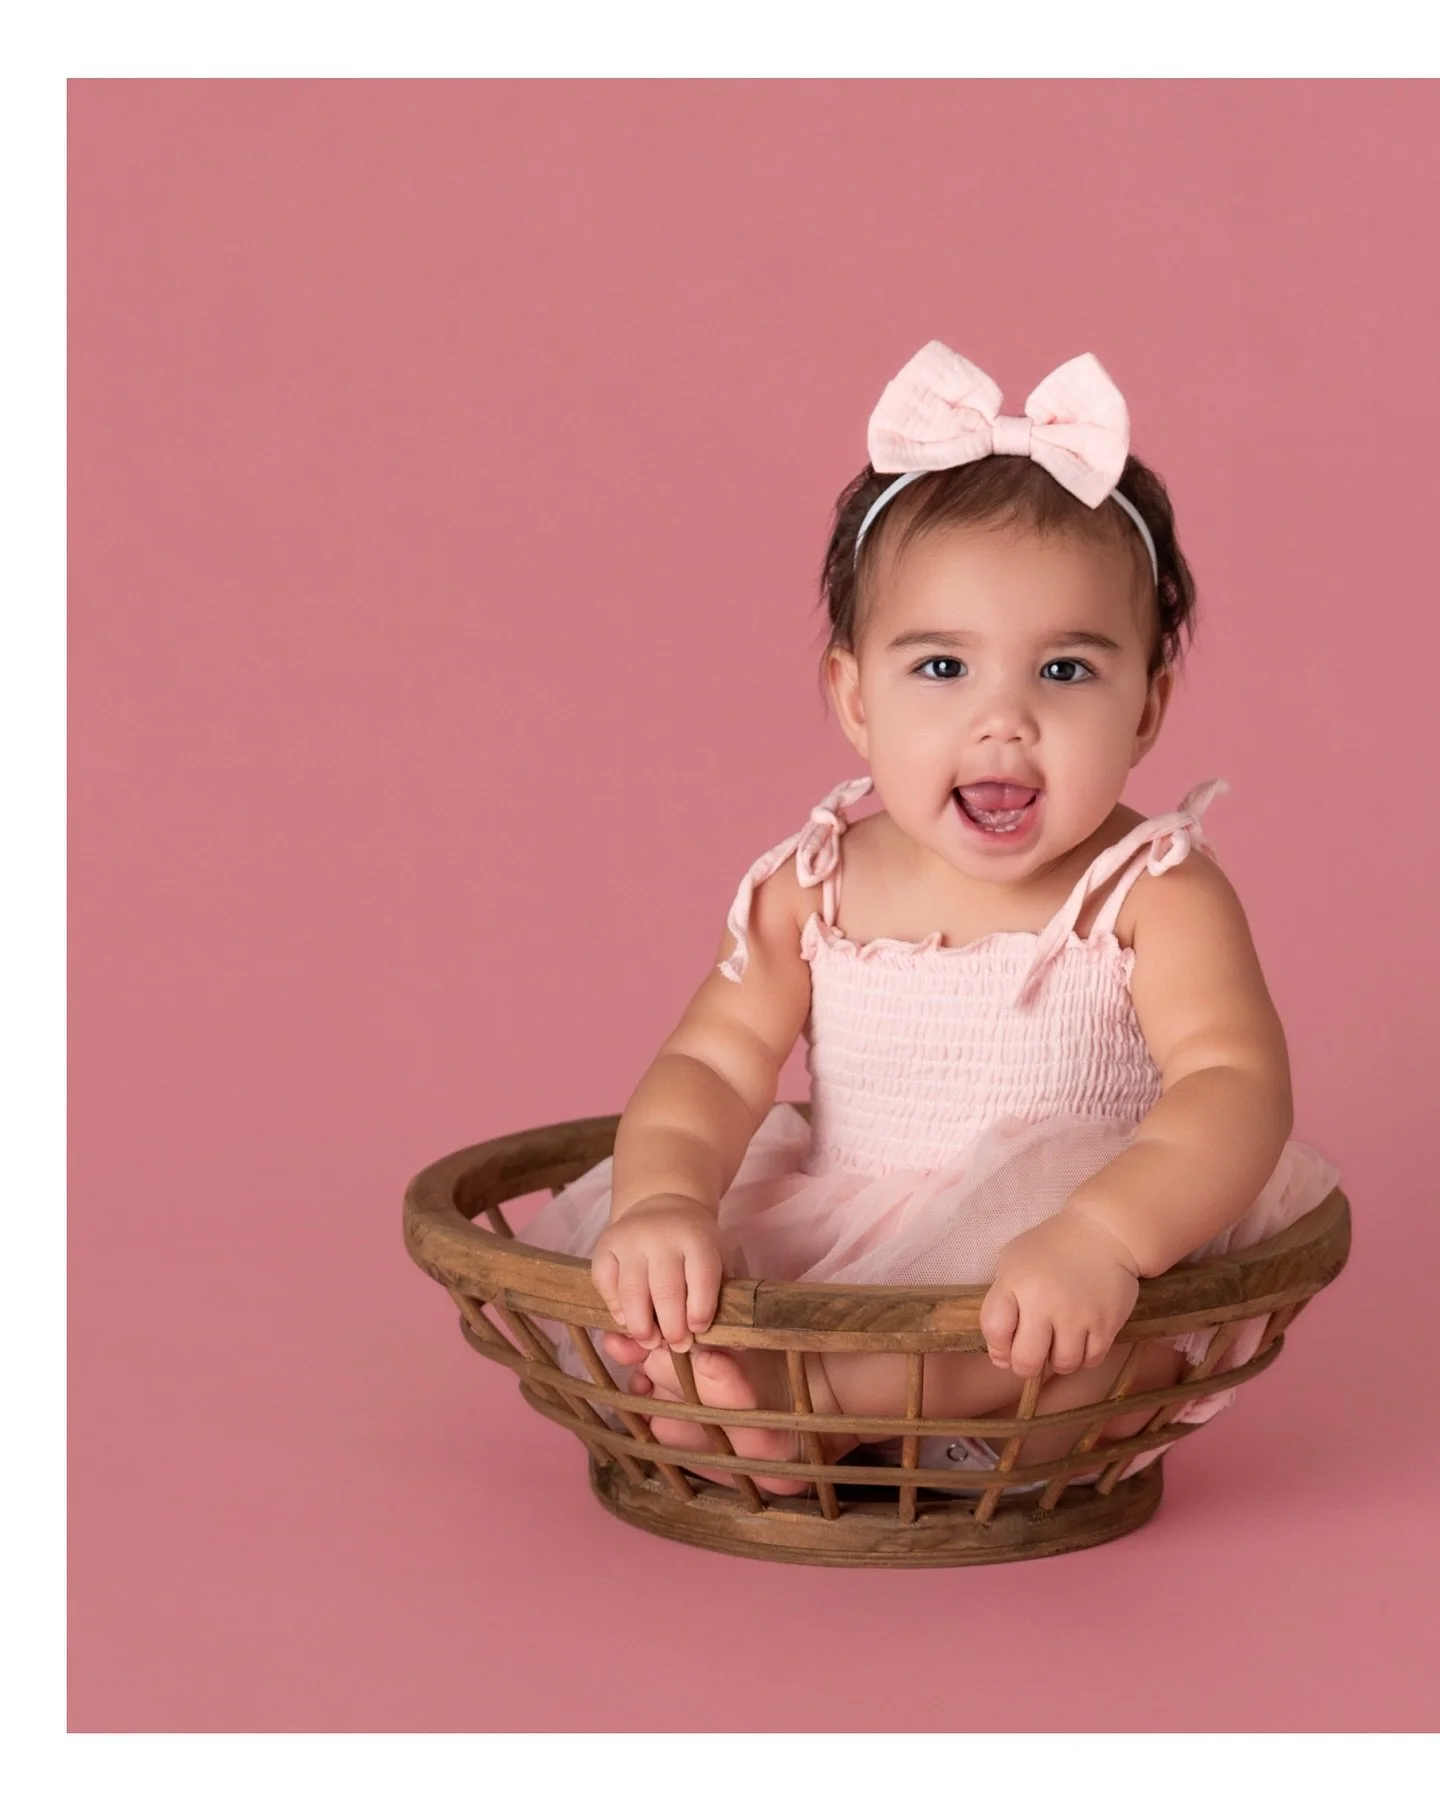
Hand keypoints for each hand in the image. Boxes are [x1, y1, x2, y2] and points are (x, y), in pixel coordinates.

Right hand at [590, 1194, 722, 1353]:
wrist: (663, 1205)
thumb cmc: (695, 1245)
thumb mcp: (716, 1257)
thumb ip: (719, 1294)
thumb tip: (723, 1344)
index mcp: (697, 1238)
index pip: (702, 1278)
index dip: (701, 1311)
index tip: (699, 1331)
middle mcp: (661, 1236)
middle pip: (665, 1291)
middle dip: (672, 1328)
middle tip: (677, 1346)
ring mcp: (629, 1240)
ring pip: (631, 1292)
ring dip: (641, 1326)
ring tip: (651, 1341)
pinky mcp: (605, 1246)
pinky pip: (604, 1284)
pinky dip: (615, 1308)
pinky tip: (628, 1321)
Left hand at [979, 1209, 1140, 1379]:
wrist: (1104, 1232)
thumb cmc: (1052, 1246)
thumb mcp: (1014, 1259)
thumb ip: (1001, 1299)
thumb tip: (1001, 1351)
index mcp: (1015, 1282)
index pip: (994, 1330)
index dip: (997, 1347)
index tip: (1005, 1348)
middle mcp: (1045, 1302)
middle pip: (1026, 1360)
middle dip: (1025, 1365)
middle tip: (1031, 1355)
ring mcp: (1077, 1316)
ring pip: (1062, 1366)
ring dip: (1057, 1360)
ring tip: (1058, 1342)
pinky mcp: (1106, 1325)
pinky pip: (1090, 1361)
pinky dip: (1083, 1356)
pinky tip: (1080, 1338)